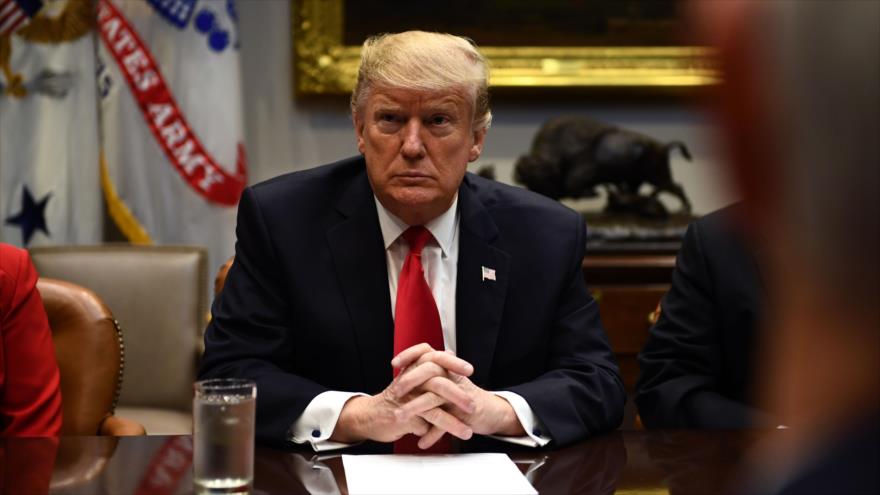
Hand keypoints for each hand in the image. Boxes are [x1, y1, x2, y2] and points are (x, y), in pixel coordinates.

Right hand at [330, 344, 475, 443]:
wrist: (370, 415)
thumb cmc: (395, 399)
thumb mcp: (412, 378)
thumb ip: (430, 367)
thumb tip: (449, 353)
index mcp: (414, 369)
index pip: (435, 357)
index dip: (453, 363)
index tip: (470, 371)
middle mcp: (411, 381)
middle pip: (438, 383)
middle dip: (458, 396)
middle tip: (472, 406)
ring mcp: (406, 399)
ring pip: (433, 408)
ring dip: (453, 422)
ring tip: (467, 432)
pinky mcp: (402, 416)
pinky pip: (424, 426)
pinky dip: (436, 435)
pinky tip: (445, 440)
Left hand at [393, 347, 525, 447]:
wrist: (489, 412)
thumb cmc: (463, 396)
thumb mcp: (446, 381)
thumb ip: (428, 376)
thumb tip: (405, 369)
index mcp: (445, 367)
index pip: (427, 351)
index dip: (410, 355)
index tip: (394, 365)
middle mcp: (452, 376)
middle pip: (429, 370)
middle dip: (410, 380)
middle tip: (396, 392)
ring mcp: (458, 394)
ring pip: (434, 397)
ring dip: (414, 408)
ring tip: (399, 418)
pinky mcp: (464, 412)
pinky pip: (445, 422)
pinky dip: (432, 434)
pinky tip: (422, 442)